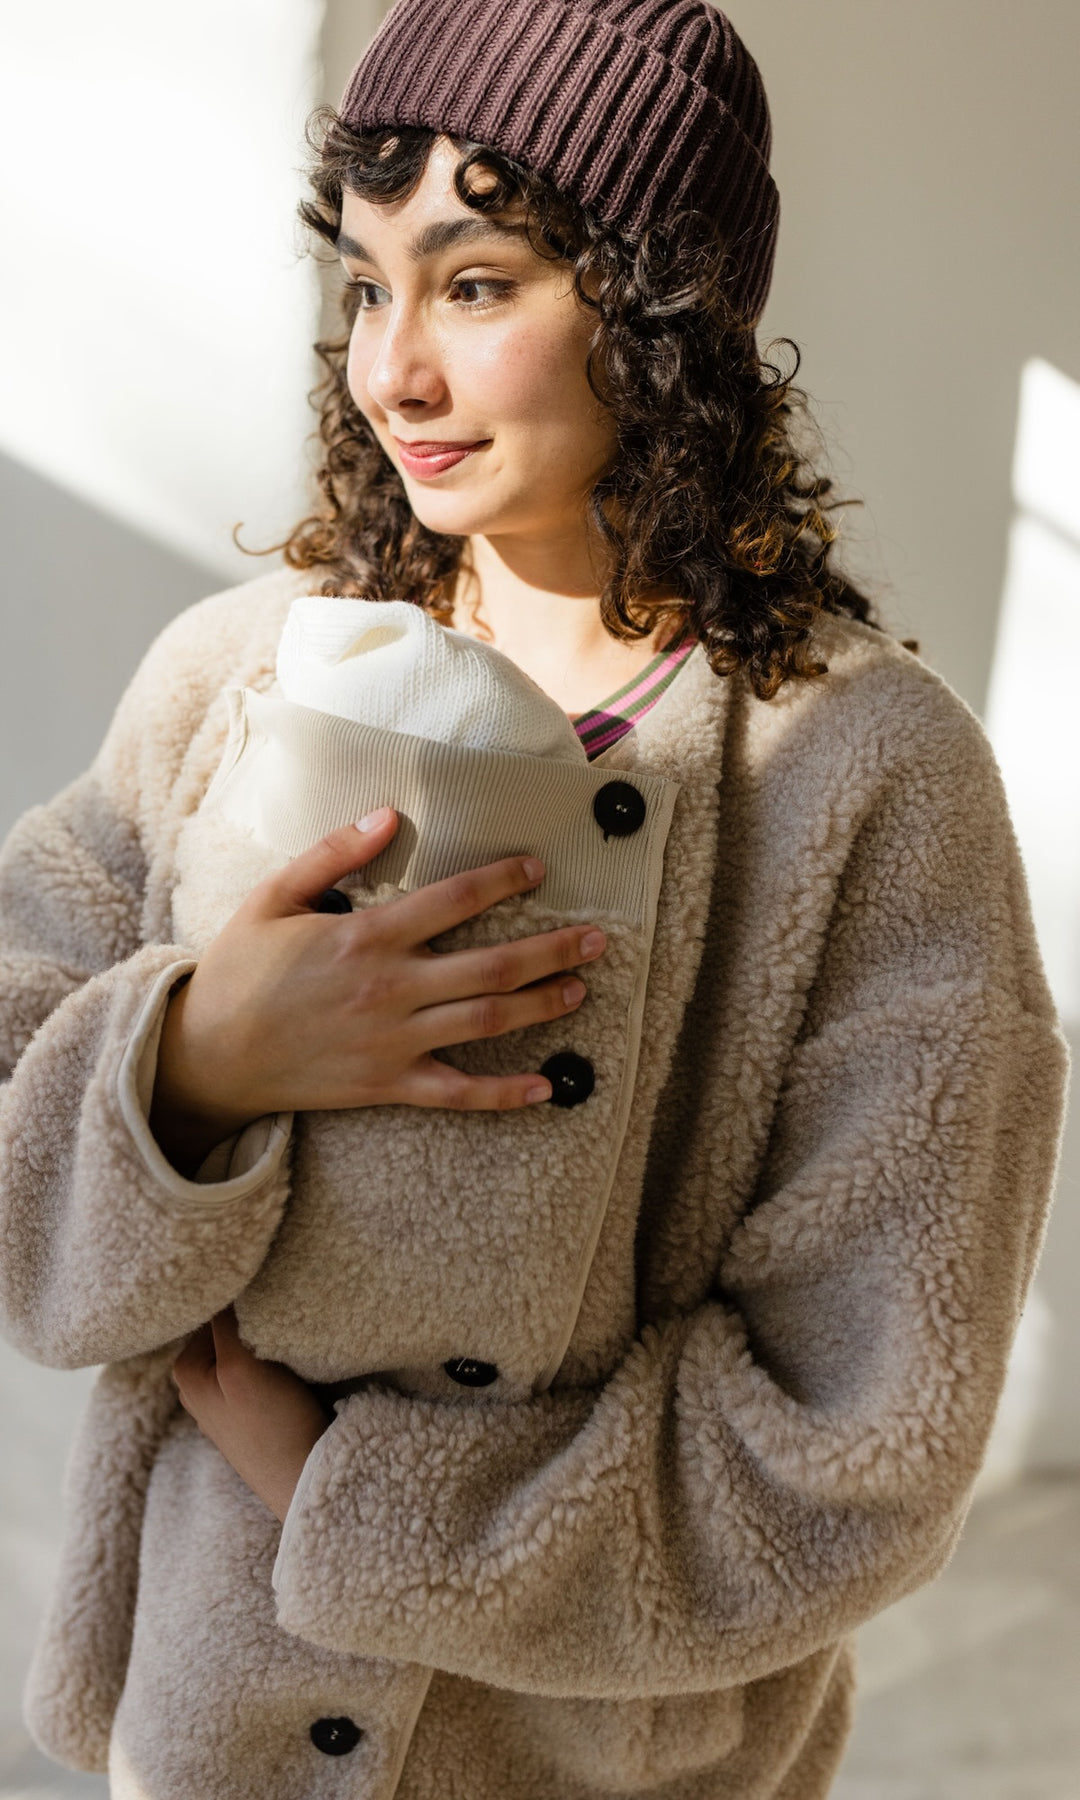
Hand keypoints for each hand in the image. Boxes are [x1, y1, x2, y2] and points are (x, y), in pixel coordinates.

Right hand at [151, 809, 608, 1163]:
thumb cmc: (241, 969)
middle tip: (598, 938)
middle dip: (552, 949)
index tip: (538, 867)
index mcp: (365, 936)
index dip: (503, 881)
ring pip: (486, 1022)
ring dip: (541, 1005)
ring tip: (580, 989)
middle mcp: (390, 989)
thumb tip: (390, 816)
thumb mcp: (273, 897)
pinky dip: (504, 1094)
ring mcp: (393, 1041)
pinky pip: (458, 1093)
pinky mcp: (388, 1085)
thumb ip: (332, 854)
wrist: (209, 1055)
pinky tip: (545, 1088)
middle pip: (491, 966)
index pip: (453, 901)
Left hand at [171, 1307, 332, 1523]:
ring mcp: (221, 1405)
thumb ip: (225, 1326)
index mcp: (186, 1372)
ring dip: (261, 1343)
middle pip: (225, 1333)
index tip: (266, 1299)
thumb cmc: (272, 1424)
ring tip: (286, 1343)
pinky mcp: (247, 1417)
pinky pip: (254, 1373)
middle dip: (249, 1324)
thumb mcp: (241, 1366)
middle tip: (280, 1317)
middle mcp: (195, 1388)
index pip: (211, 1312)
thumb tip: (215, 1286)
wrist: (303, 1479)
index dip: (239, 1302)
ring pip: (241, 1352)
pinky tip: (287, 1368)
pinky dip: (268, 1364)